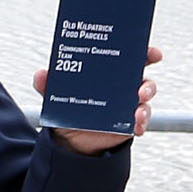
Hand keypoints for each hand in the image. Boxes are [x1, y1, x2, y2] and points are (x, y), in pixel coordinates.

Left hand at [38, 44, 162, 154]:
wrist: (70, 138)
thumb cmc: (69, 108)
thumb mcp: (56, 95)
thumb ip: (48, 85)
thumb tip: (41, 74)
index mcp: (109, 73)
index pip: (130, 58)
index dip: (144, 53)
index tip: (150, 53)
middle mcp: (122, 87)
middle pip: (143, 78)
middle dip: (147, 82)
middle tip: (141, 89)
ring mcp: (128, 105)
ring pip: (145, 99)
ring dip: (144, 103)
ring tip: (136, 109)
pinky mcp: (129, 122)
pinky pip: (141, 120)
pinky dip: (141, 122)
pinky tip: (135, 125)